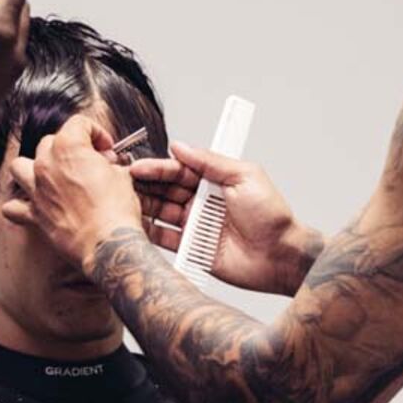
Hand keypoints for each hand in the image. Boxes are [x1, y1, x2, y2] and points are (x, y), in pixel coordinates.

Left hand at [0, 116, 146, 270]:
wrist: (108, 244)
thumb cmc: (115, 212)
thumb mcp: (122, 177)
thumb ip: (109, 165)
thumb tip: (107, 168)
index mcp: (68, 147)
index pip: (78, 124)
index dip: (96, 133)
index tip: (105, 148)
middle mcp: (46, 165)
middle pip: (50, 142)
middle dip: (71, 150)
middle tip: (90, 164)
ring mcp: (36, 189)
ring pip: (19, 167)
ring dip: (33, 168)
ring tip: (50, 175)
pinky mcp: (34, 214)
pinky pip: (13, 207)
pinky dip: (18, 206)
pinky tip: (31, 205)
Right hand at [129, 143, 319, 294]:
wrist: (280, 255)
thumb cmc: (271, 216)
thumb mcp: (244, 176)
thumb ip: (211, 161)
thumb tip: (181, 146)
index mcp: (213, 183)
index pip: (177, 172)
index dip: (157, 169)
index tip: (137, 168)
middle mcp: (200, 203)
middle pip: (164, 191)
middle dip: (144, 186)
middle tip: (122, 185)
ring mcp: (195, 226)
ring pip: (161, 214)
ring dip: (143, 208)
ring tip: (123, 204)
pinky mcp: (192, 249)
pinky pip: (165, 240)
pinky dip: (150, 234)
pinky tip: (135, 227)